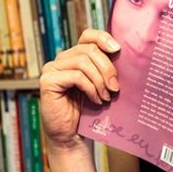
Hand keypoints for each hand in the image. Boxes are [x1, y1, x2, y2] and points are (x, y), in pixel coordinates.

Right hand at [39, 29, 120, 151]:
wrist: (71, 135)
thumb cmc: (88, 111)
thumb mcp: (100, 85)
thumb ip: (106, 69)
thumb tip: (124, 55)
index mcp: (74, 57)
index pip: (88, 36)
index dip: (103, 38)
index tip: (118, 50)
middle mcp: (61, 60)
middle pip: (89, 50)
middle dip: (107, 68)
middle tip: (115, 87)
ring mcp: (52, 69)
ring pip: (83, 62)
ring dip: (100, 80)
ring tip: (106, 96)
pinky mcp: (48, 81)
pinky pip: (76, 76)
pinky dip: (91, 88)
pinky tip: (96, 99)